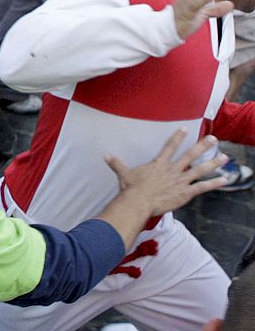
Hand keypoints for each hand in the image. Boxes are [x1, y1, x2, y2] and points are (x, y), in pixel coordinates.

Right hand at [105, 129, 227, 215]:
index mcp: (159, 163)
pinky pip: (202, 187)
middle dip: (203, 146)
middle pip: (190, 154)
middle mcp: (172, 169)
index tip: (185, 129)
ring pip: (199, 169)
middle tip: (213, 138)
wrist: (138, 202)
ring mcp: (180, 180)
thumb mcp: (124, 174)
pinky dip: (214, 184)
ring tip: (224, 157)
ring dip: (213, 163)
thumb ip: (116, 163)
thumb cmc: (131, 189)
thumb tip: (105, 155)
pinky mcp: (185, 192)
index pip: (170, 146)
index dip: (178, 137)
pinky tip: (225, 180)